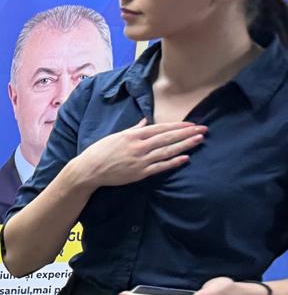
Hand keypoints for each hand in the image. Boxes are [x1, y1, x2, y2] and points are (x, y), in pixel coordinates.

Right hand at [71, 119, 204, 188]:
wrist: (89, 169)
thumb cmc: (99, 151)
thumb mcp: (115, 136)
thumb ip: (133, 129)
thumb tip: (144, 121)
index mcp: (133, 135)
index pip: (160, 128)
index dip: (177, 126)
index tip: (191, 123)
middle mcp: (139, 146)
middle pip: (168, 138)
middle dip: (187, 133)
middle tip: (203, 129)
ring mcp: (140, 160)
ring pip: (167, 151)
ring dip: (185, 145)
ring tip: (199, 140)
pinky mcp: (139, 173)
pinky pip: (160, 167)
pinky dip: (173, 162)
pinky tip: (186, 158)